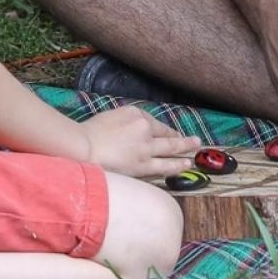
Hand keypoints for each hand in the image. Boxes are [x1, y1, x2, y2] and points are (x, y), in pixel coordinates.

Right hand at [80, 107, 200, 178]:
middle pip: (166, 133)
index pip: (152, 123)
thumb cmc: (89, 133)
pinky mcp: (143, 164)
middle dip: (181, 137)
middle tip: (195, 140)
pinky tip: (185, 165)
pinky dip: (176, 165)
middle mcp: (144, 128)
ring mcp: (145, 147)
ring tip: (195, 151)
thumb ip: (125, 124)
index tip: (167, 134)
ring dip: (184, 149)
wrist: (82, 148)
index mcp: (134, 113)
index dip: (161, 130)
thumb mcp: (110, 118)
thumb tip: (132, 133)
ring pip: (170, 148)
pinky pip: (163, 165)